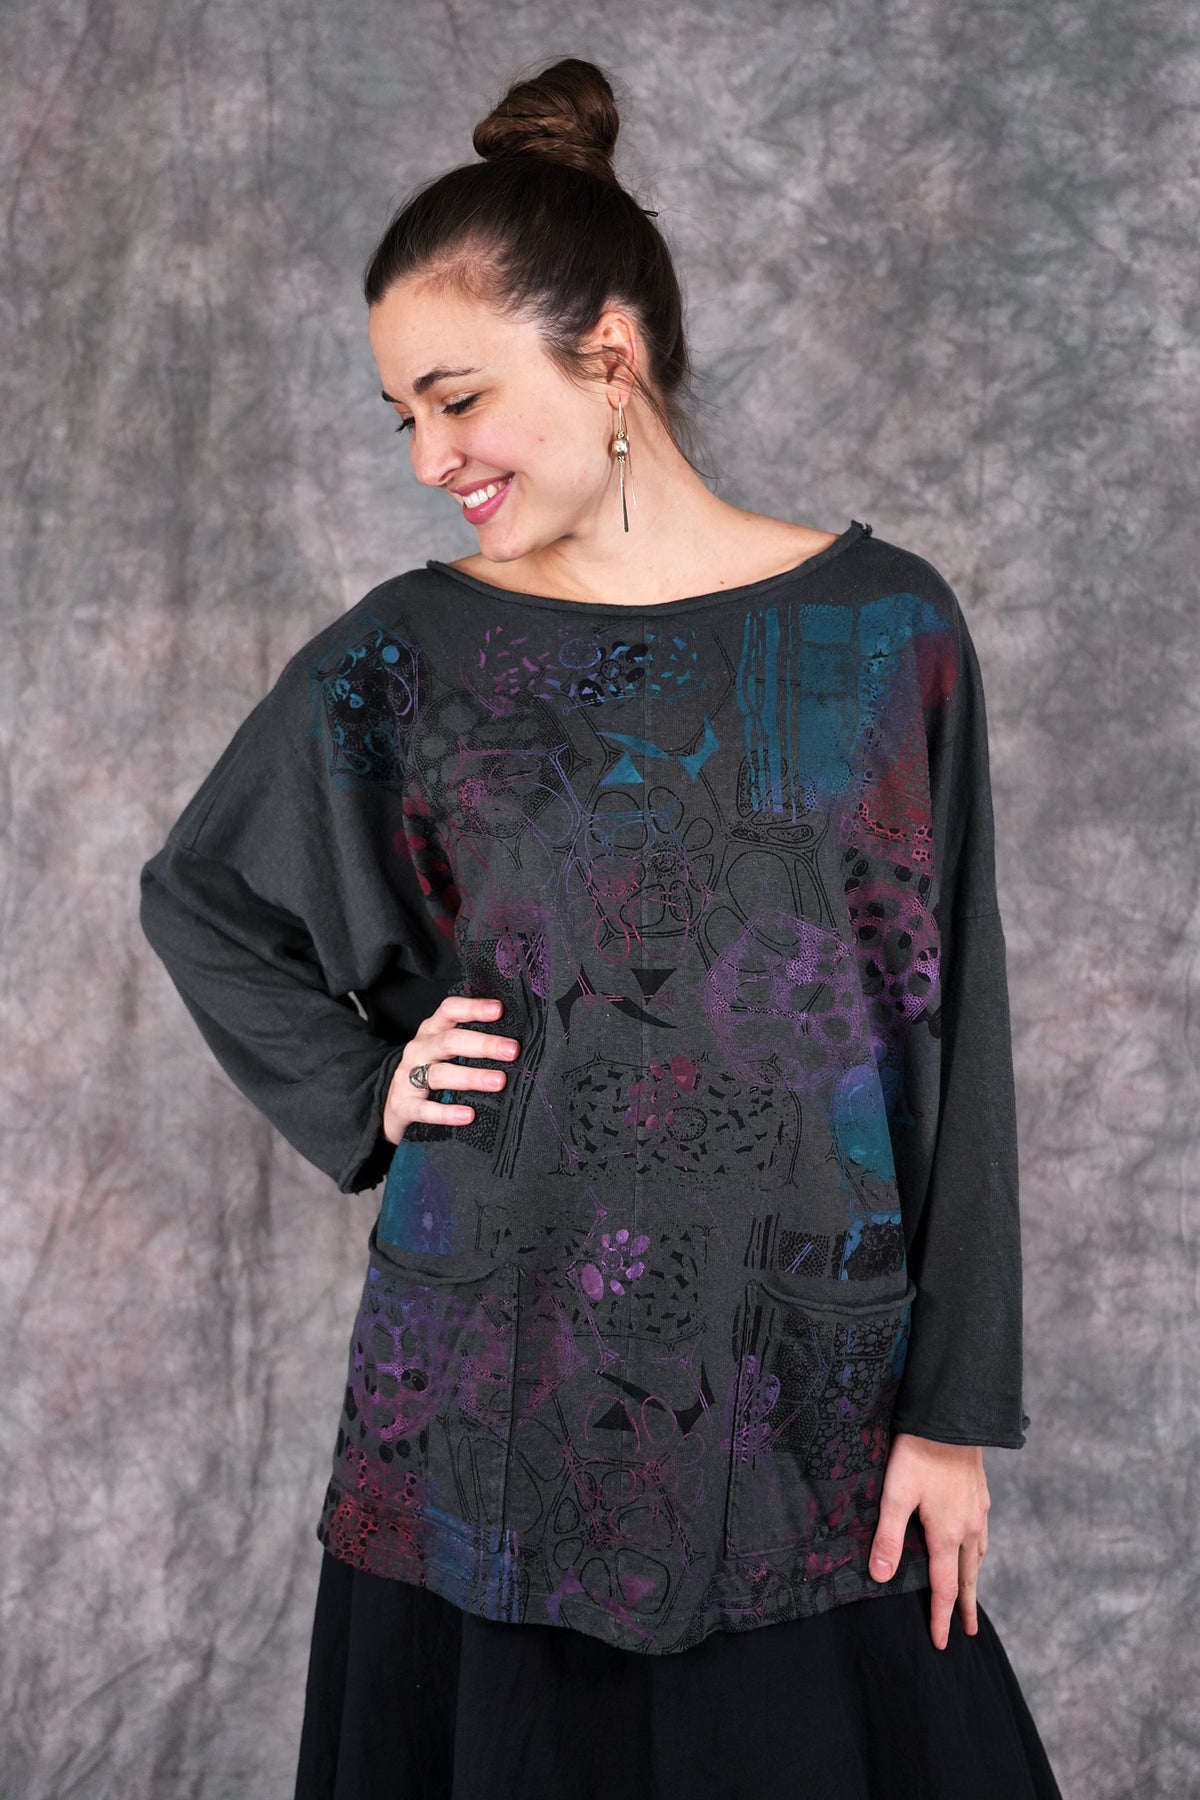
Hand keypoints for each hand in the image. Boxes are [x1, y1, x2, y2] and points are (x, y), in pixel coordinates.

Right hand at [382, 995, 519, 1143]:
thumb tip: (515, 1041)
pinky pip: (425, 1109)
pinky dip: (447, 1113)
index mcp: (432, 1031)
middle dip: (483, 1044)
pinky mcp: (402, 1106)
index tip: (499, 1010)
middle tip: (512, 1051)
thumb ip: (471, 1041)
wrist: (391, 1106)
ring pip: (440, 1074)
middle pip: (449, 1041)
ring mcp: (408, 1077)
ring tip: (499, 1081)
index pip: (450, 1010)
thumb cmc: (429, 1072)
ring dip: (471, 1077)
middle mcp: (419, 1049)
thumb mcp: (444, 1051)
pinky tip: (469, 1115)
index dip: (473, 1008)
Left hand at [868, 1432, 989, 1649]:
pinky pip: (982, 1531)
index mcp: (947, 1534)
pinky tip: (974, 1541)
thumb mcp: (895, 1495)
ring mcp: (977, 1509)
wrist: (949, 1417)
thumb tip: (880, 1577)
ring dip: (973, 1577)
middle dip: (965, 1606)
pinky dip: (978, 1548)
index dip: (941, 1617)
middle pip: (968, 1577)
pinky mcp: (980, 1492)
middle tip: (968, 1631)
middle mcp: (968, 1527)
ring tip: (970, 1591)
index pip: (944, 1587)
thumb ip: (888, 1537)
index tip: (940, 1643)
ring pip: (978, 1553)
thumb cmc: (917, 1454)